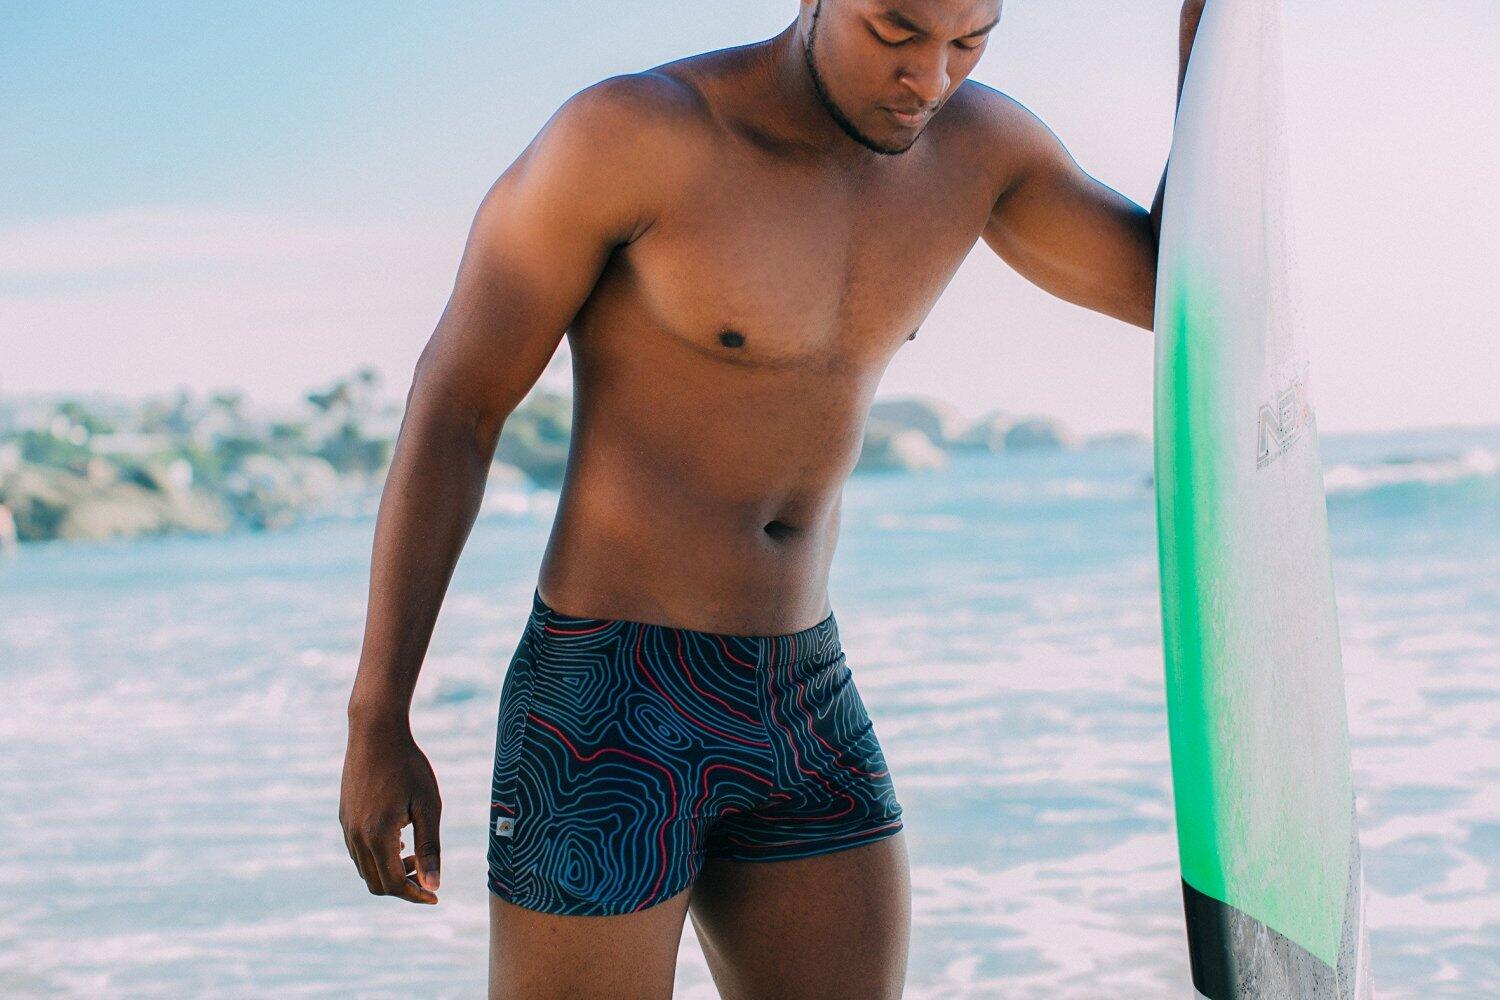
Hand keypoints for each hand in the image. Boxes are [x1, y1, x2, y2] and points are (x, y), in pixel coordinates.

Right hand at [339, 716, 441, 903]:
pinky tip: (398, 839)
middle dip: (404, 886)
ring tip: (414, 853)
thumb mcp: (429, 806)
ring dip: (390, 871)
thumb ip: (431, 847)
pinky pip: (358, 852)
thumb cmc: (408, 766)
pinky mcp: (344, 817)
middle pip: (377, 883)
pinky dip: (377, 857)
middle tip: (427, 873)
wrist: (375, 733)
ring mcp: (346, 827)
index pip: (395, 884)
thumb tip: (434, 886)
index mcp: (378, 836)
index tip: (435, 897)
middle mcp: (356, 837)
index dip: (416, 895)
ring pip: (365, 869)